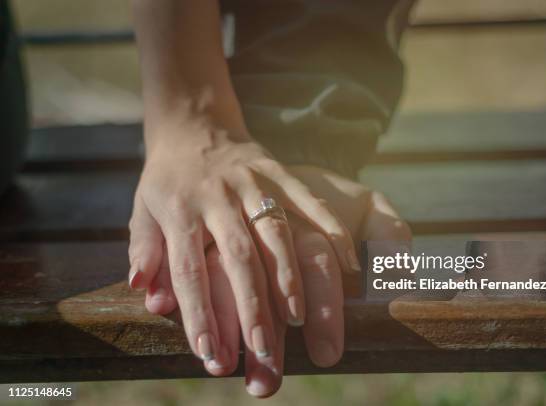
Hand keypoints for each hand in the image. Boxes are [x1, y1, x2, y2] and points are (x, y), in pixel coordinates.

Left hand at [139, 165, 410, 396]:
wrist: (193, 124)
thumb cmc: (166, 179)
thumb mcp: (141, 211)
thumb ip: (144, 250)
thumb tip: (144, 292)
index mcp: (178, 209)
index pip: (187, 269)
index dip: (197, 313)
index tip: (209, 353)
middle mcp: (215, 196)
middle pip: (237, 256)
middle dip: (251, 305)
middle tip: (263, 349)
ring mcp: (249, 181)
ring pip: (274, 231)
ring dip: (289, 275)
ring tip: (300, 317)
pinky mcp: (276, 170)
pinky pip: (307, 200)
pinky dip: (329, 229)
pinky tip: (347, 263)